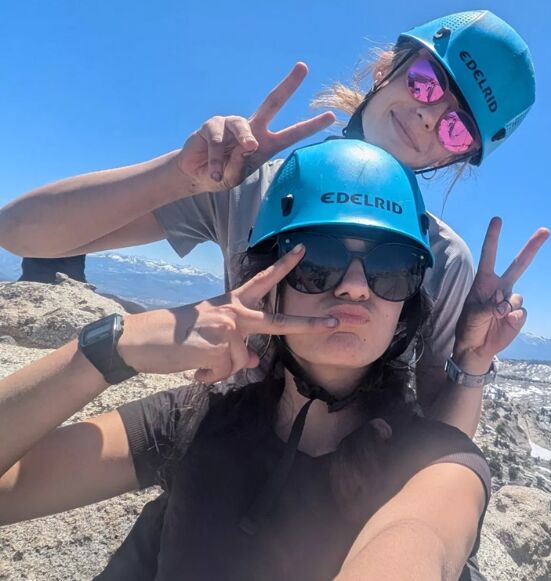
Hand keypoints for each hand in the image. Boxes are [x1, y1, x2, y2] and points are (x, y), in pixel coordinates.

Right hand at [118, 245, 338, 382]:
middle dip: (308, 325)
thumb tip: (251, 360)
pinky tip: (193, 367)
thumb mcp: (208, 337)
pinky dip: (209, 376)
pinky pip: (225, 371)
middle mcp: (232, 312)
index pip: (261, 282)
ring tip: (197, 362)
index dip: (282, 266)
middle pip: (278, 323)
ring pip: (239, 362)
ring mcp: (226, 328)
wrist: (139, 341)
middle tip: (334, 322)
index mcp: (230, 303)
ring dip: (218, 370)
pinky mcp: (217, 345)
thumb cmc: (174, 337)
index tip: (302, 251)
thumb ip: (234, 345)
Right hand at [175, 62, 335, 192]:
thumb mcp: (236, 177)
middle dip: (289, 85)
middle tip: (303, 67)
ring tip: (233, 164)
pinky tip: (213, 172)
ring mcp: (232, 123)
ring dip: (241, 142)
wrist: (197, 176)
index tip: (331, 116)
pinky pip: (218, 139)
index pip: (292, 134)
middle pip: (272, 102)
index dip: (311, 125)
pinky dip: (215, 159)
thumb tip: (243, 145)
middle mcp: (252, 128)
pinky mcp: (212, 125)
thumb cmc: (223, 175)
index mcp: (266, 143)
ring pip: (241, 126)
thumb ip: (240, 165)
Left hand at [453, 217, 549, 374]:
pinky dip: (513, 319)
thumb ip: (489, 307)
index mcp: (484, 282)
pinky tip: (503, 324)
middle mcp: (500, 287)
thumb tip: (507, 306)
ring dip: (506, 307)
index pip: (489, 256)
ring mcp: (511, 300)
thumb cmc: (469, 327)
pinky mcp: (518, 315)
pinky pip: (520, 313)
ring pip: (517, 297)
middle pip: (519, 264)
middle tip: (545, 230)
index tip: (498, 220)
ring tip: (493, 318)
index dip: (493, 238)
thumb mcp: (473, 315)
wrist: (476, 347)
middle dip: (532, 247)